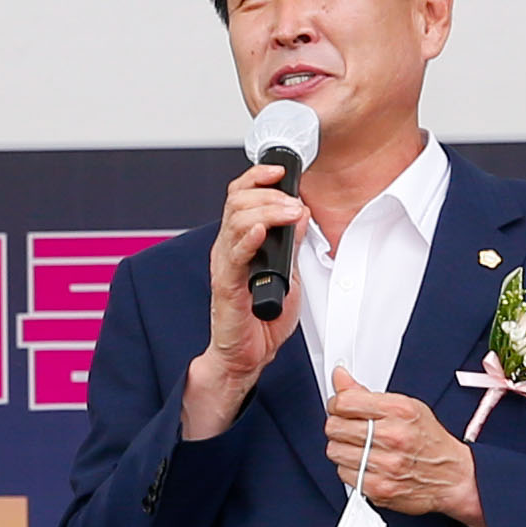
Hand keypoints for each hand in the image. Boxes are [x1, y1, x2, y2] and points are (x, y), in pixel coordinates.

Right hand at [183, 163, 308, 436]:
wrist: (248, 355)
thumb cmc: (262, 317)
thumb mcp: (288, 272)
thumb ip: (291, 244)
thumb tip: (300, 212)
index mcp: (240, 240)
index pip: (240, 194)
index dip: (258, 176)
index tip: (281, 171)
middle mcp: (228, 247)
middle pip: (237, 200)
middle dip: (270, 194)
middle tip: (295, 203)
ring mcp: (225, 264)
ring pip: (236, 220)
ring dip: (267, 211)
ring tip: (290, 214)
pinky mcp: (226, 284)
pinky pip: (234, 255)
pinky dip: (249, 238)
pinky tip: (263, 230)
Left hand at [324, 379, 482, 526]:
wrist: (453, 477)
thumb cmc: (431, 441)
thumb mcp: (407, 406)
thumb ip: (368, 394)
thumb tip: (340, 378)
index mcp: (400, 411)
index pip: (345, 401)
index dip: (337, 403)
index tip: (340, 407)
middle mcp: (393, 437)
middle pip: (335, 426)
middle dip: (337, 425)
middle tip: (348, 427)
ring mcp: (385, 464)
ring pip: (335, 450)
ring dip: (342, 448)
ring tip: (359, 447)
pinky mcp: (379, 488)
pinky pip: (344, 474)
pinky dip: (350, 469)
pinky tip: (365, 463)